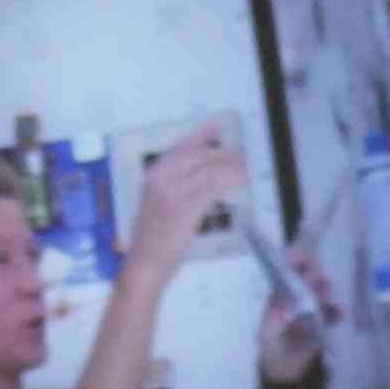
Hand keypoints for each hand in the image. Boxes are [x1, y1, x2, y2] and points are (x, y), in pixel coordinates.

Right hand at [130, 127, 247, 271]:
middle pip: (200, 155)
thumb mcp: (158, 202)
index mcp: (154, 174)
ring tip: (244, 172)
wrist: (145, 263)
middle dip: (224, 154)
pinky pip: (213, 188)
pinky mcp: (185, 210)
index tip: (216, 125)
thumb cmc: (153, 236)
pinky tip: (238, 183)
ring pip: (210, 170)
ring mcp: (172, 194)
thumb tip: (202, 167)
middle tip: (240, 158)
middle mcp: (161, 179)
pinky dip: (229, 182)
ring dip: (232, 168)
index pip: (182, 146)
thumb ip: (176, 182)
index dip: (201, 134)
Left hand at [259, 247, 335, 384]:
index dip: (291, 264)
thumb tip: (289, 300)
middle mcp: (295, 306)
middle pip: (305, 282)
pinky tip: (339, 313)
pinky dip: (335, 312)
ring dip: (324, 291)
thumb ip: (280, 320)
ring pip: (319, 296)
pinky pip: (331, 315)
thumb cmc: (273, 361)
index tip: (297, 256)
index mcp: (278, 305)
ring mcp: (310, 316)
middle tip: (319, 277)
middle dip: (312, 275)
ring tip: (328, 291)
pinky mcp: (322, 328)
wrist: (285, 385)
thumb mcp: (270, 339)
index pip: (284, 277)